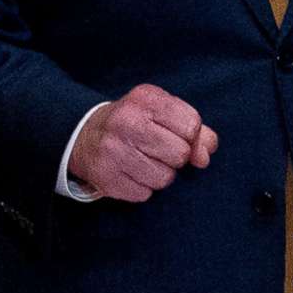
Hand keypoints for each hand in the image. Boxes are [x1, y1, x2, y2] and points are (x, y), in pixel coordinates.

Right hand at [68, 85, 216, 202]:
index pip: (191, 124)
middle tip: (161, 150)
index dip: (193, 137)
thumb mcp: (163, 113)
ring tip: (146, 161)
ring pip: (165, 177)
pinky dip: (143, 187)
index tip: (180, 136)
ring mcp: (113, 151)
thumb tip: (206, 155)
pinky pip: (145, 193)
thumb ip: (194, 130)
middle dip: (178, 157)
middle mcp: (126, 122)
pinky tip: (131, 172)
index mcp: (145, 99)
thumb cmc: (136, 123)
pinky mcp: (106, 177)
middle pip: (180, 153)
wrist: (86, 135)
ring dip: (162, 174)